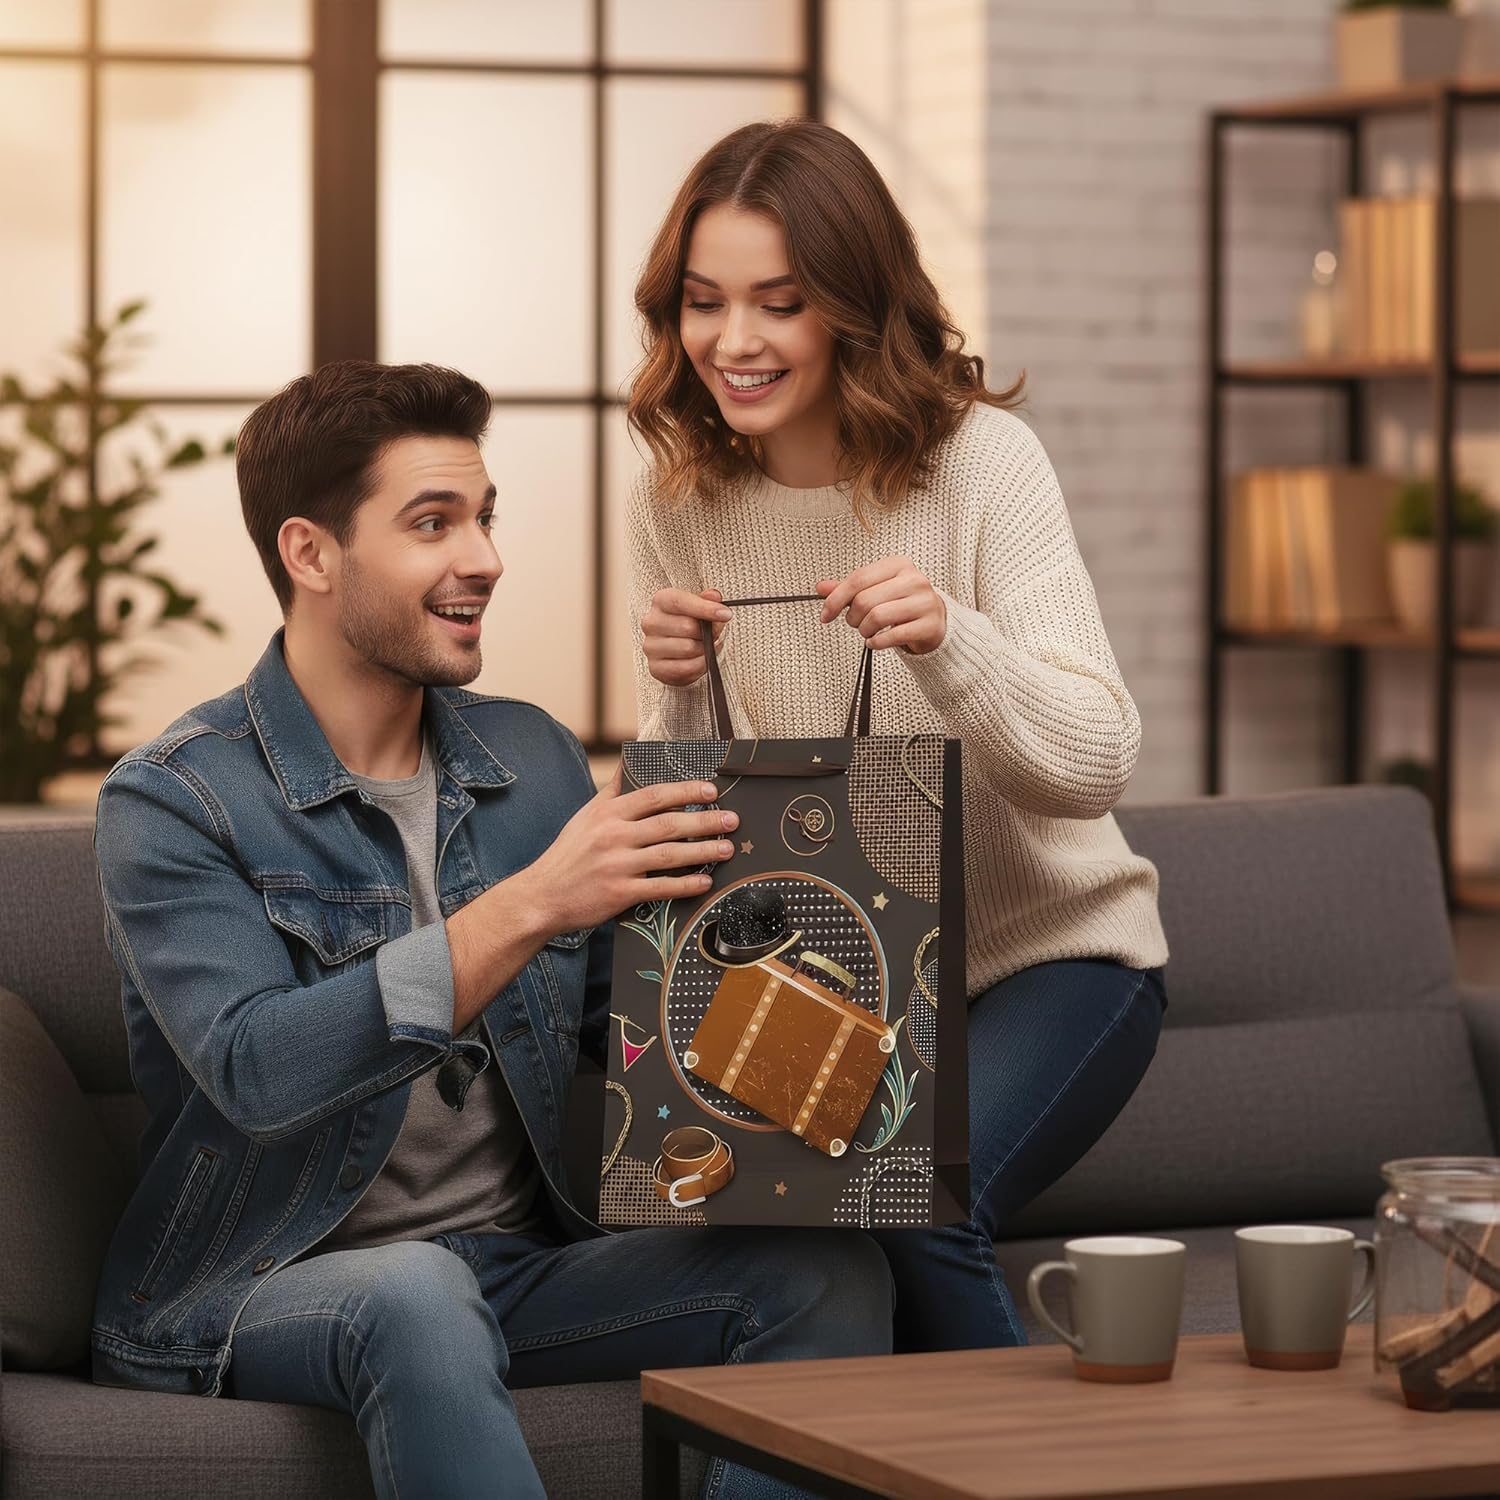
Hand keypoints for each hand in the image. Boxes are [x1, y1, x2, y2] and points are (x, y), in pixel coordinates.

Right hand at [522, 766, 737, 931]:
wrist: (541, 896)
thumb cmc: (567, 855)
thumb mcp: (585, 817)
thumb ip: (611, 793)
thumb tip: (630, 765)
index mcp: (607, 814)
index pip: (653, 795)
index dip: (685, 791)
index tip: (710, 790)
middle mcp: (613, 836)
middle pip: (669, 824)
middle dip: (705, 821)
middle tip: (731, 820)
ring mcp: (617, 866)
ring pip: (670, 855)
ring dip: (703, 851)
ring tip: (726, 849)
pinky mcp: (619, 894)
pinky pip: (661, 887)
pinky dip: (685, 884)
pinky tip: (705, 882)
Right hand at [641, 588, 731, 687]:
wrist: (677, 652)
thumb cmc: (687, 625)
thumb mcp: (699, 607)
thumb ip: (708, 600)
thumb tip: (714, 596)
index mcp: (660, 602)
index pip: (679, 601)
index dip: (704, 608)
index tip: (725, 614)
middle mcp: (651, 623)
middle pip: (687, 627)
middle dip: (708, 631)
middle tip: (715, 633)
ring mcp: (651, 647)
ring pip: (688, 648)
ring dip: (705, 649)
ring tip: (706, 645)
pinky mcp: (656, 668)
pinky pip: (686, 667)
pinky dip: (700, 664)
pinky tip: (701, 658)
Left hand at [816, 557, 946, 654]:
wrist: (934, 620)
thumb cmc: (901, 603)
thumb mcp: (875, 590)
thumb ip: (849, 588)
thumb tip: (821, 587)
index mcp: (898, 565)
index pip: (858, 579)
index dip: (835, 599)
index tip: (825, 615)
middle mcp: (914, 580)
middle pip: (865, 600)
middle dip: (852, 617)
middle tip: (855, 623)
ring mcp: (924, 602)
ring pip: (877, 617)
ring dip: (864, 630)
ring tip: (867, 632)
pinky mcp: (929, 625)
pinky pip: (893, 636)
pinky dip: (877, 643)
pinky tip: (876, 641)